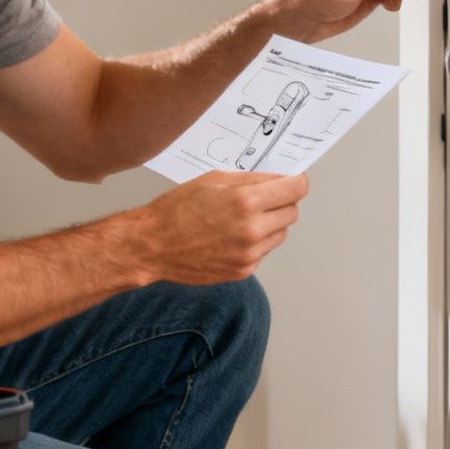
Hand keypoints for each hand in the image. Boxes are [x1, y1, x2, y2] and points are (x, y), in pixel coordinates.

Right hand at [136, 170, 309, 284]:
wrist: (152, 245)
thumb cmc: (176, 210)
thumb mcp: (214, 180)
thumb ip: (251, 179)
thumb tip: (279, 178)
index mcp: (246, 202)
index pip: (296, 189)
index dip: (296, 182)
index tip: (292, 181)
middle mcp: (252, 230)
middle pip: (292, 212)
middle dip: (282, 202)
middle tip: (263, 199)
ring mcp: (249, 254)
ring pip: (281, 233)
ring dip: (270, 224)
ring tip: (242, 219)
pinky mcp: (243, 270)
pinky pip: (264, 251)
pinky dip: (256, 243)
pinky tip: (232, 237)